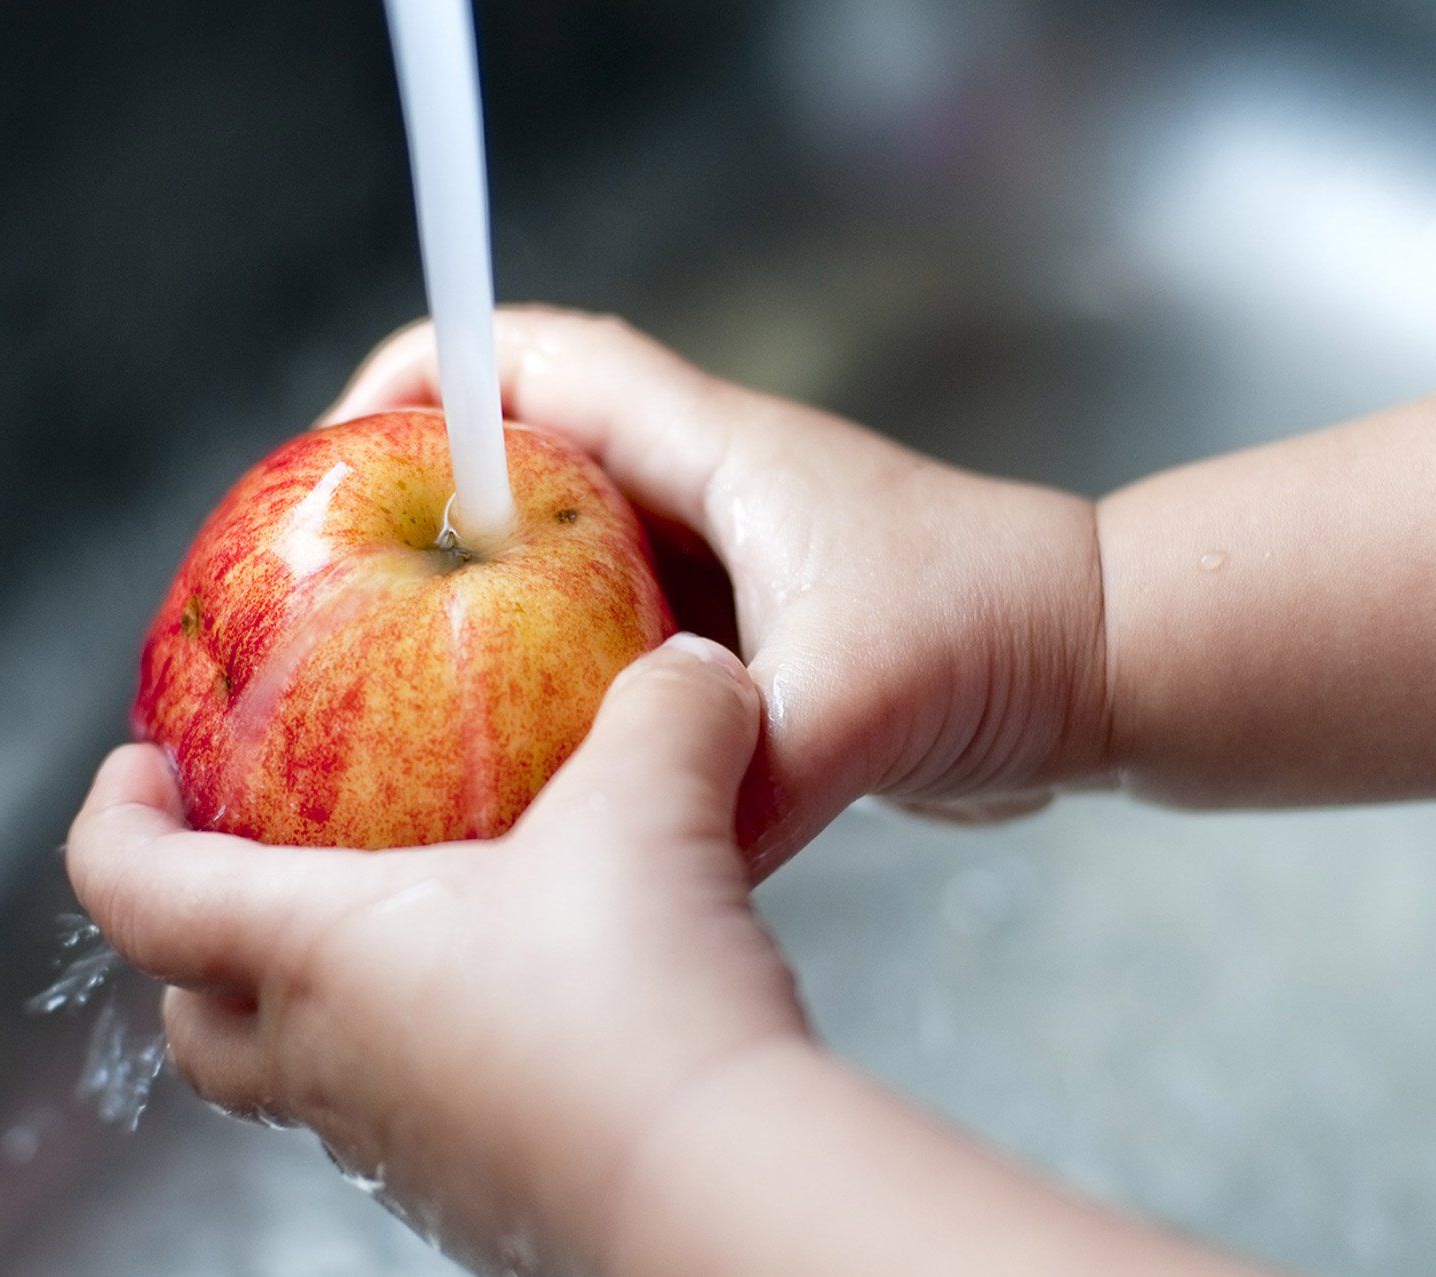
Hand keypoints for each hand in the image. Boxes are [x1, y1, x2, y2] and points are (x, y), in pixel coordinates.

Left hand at [67, 635, 809, 1273]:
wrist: (716, 1190)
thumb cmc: (634, 1008)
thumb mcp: (651, 807)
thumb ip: (664, 713)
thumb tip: (695, 671)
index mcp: (319, 955)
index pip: (140, 892)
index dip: (112, 821)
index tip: (137, 763)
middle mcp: (334, 1064)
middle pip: (198, 1022)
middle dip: (196, 947)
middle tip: (249, 867)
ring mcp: (401, 1148)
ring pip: (310, 1077)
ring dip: (331, 1001)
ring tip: (420, 925)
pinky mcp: (482, 1196)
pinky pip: (423, 1115)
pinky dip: (444, 1052)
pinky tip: (542, 1006)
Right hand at [327, 306, 1109, 871]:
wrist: (1105, 662)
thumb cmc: (1001, 633)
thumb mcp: (857, 702)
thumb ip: (746, 777)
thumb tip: (644, 867)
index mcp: (711, 454)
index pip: (535, 361)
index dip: (423, 378)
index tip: (335, 450)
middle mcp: (702, 494)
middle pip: (522, 457)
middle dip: (419, 502)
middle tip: (331, 588)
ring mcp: (720, 567)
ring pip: (563, 556)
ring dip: (483, 599)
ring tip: (391, 678)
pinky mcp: (741, 639)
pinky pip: (612, 638)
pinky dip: (554, 676)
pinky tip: (512, 759)